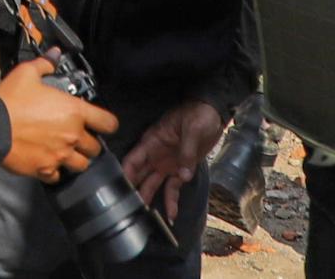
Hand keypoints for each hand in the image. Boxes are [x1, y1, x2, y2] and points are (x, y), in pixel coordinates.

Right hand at [0, 58, 116, 181]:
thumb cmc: (11, 100)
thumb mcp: (27, 73)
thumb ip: (45, 64)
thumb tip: (55, 55)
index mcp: (74, 111)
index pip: (107, 122)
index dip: (107, 123)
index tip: (103, 124)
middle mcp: (72, 136)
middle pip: (95, 147)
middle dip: (88, 142)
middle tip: (77, 136)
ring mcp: (60, 155)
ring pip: (81, 165)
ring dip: (76, 159)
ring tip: (66, 152)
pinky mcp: (45, 170)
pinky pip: (58, 176)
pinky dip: (55, 171)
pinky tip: (47, 162)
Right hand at [121, 98, 226, 224]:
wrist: (213, 114)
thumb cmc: (198, 114)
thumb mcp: (192, 129)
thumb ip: (187, 152)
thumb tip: (183, 175)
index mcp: (152, 142)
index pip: (133, 160)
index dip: (125, 175)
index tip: (121, 192)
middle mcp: (155, 155)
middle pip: (139, 176)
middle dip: (134, 192)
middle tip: (131, 212)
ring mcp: (166, 163)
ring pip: (153, 184)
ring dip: (150, 199)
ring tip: (147, 219)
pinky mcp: (180, 170)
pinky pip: (172, 188)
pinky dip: (171, 202)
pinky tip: (171, 215)